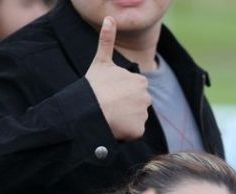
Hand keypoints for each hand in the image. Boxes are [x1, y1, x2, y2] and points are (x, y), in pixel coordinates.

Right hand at [84, 16, 151, 140]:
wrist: (89, 108)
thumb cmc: (94, 85)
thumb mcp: (101, 61)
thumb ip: (107, 40)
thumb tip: (109, 17)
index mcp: (140, 81)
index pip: (133, 91)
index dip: (120, 94)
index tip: (109, 94)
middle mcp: (146, 97)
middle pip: (136, 106)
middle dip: (124, 107)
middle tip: (108, 106)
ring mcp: (143, 114)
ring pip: (133, 120)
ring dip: (123, 120)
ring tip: (109, 116)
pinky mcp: (139, 130)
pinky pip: (132, 133)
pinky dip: (124, 133)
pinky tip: (113, 126)